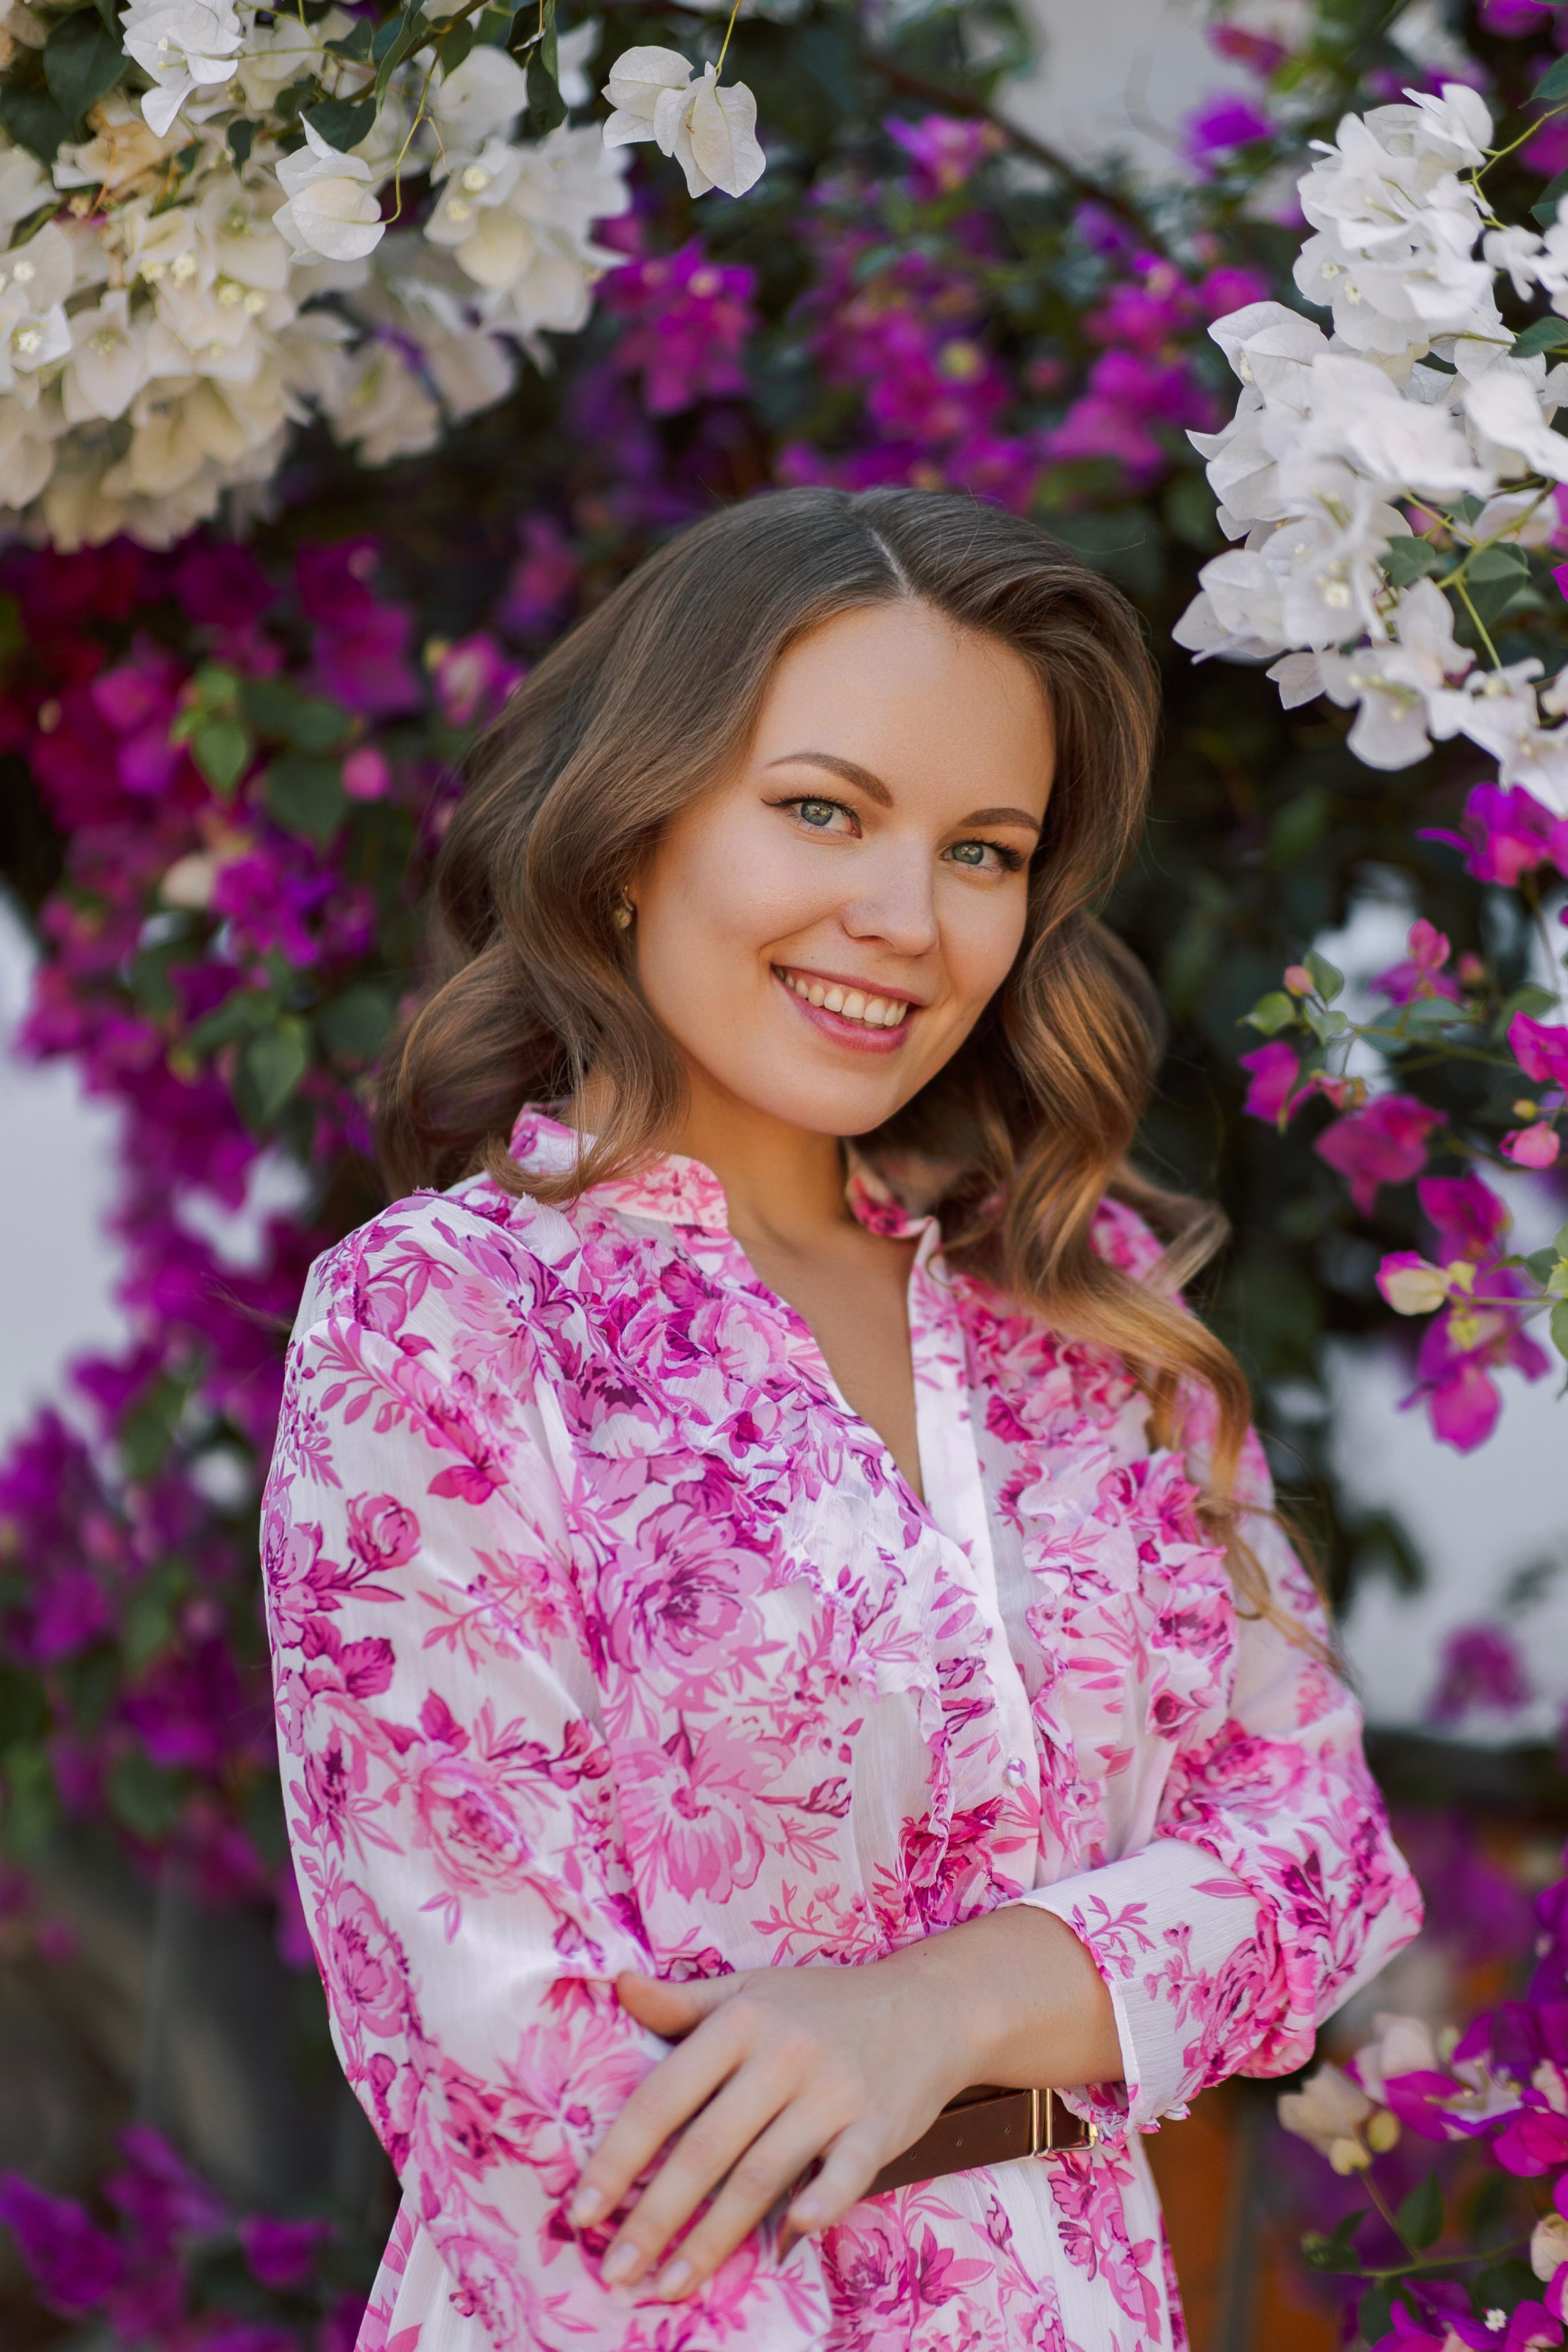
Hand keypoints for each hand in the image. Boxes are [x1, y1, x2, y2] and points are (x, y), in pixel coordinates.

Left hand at [565, 1905, 1119, 2303]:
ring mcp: (834, 2091)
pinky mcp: (880, 2124)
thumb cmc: (823, 2005)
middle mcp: (784, 2054)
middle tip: (613, 2271)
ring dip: (711, 2239)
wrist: (929, 2004)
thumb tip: (618, 1986)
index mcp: (741, 2021)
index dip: (618, 2157)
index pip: (664, 2097)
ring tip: (668, 2285)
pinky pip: (844, 2176)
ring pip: (761, 2176)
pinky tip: (781, 2251)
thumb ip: (684, 2003)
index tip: (580, 2209)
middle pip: (705, 2149)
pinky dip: (815, 2211)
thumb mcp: (751, 1989)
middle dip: (654, 2216)